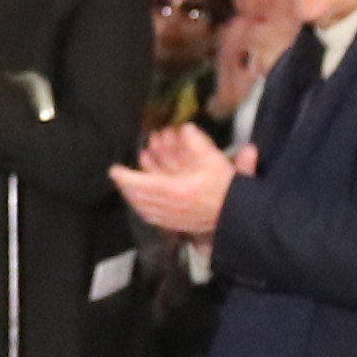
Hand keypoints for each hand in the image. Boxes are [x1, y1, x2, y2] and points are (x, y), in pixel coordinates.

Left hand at [109, 121, 235, 240]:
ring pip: (145, 209)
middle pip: (140, 199)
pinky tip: (143, 204)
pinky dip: (145, 209)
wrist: (242, 219)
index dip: (127, 178)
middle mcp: (171, 208)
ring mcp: (174, 219)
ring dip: (134, 196)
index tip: (114, 170)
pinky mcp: (180, 226)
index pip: (143, 184)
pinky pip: (155, 218)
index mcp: (176, 191)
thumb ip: (198, 144)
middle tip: (119, 176)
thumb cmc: (230, 190)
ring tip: (128, 186)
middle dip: (127, 187)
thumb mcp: (216, 160)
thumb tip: (186, 129)